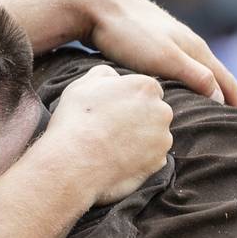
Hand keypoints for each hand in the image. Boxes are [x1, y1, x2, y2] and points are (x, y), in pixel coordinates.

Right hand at [44, 65, 173, 204]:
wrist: (74, 163)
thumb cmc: (75, 121)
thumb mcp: (82, 85)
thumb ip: (104, 74)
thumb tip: (112, 76)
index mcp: (145, 87)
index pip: (145, 89)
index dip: (127, 99)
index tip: (111, 110)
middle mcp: (162, 110)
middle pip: (154, 111)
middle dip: (137, 117)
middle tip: (110, 128)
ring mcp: (162, 138)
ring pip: (154, 134)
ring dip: (138, 138)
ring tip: (111, 145)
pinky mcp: (158, 161)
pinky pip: (151, 157)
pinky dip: (138, 158)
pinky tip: (116, 159)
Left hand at [80, 0, 236, 108]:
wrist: (97, 4)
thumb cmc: (129, 33)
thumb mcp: (164, 58)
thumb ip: (193, 75)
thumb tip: (219, 97)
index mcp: (195, 48)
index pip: (225, 80)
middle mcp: (185, 44)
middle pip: (213, 74)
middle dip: (225, 97)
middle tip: (232, 120)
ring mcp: (166, 42)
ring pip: (192, 69)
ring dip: (204, 88)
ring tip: (206, 108)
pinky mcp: (146, 43)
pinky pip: (172, 67)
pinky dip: (181, 82)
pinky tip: (172, 88)